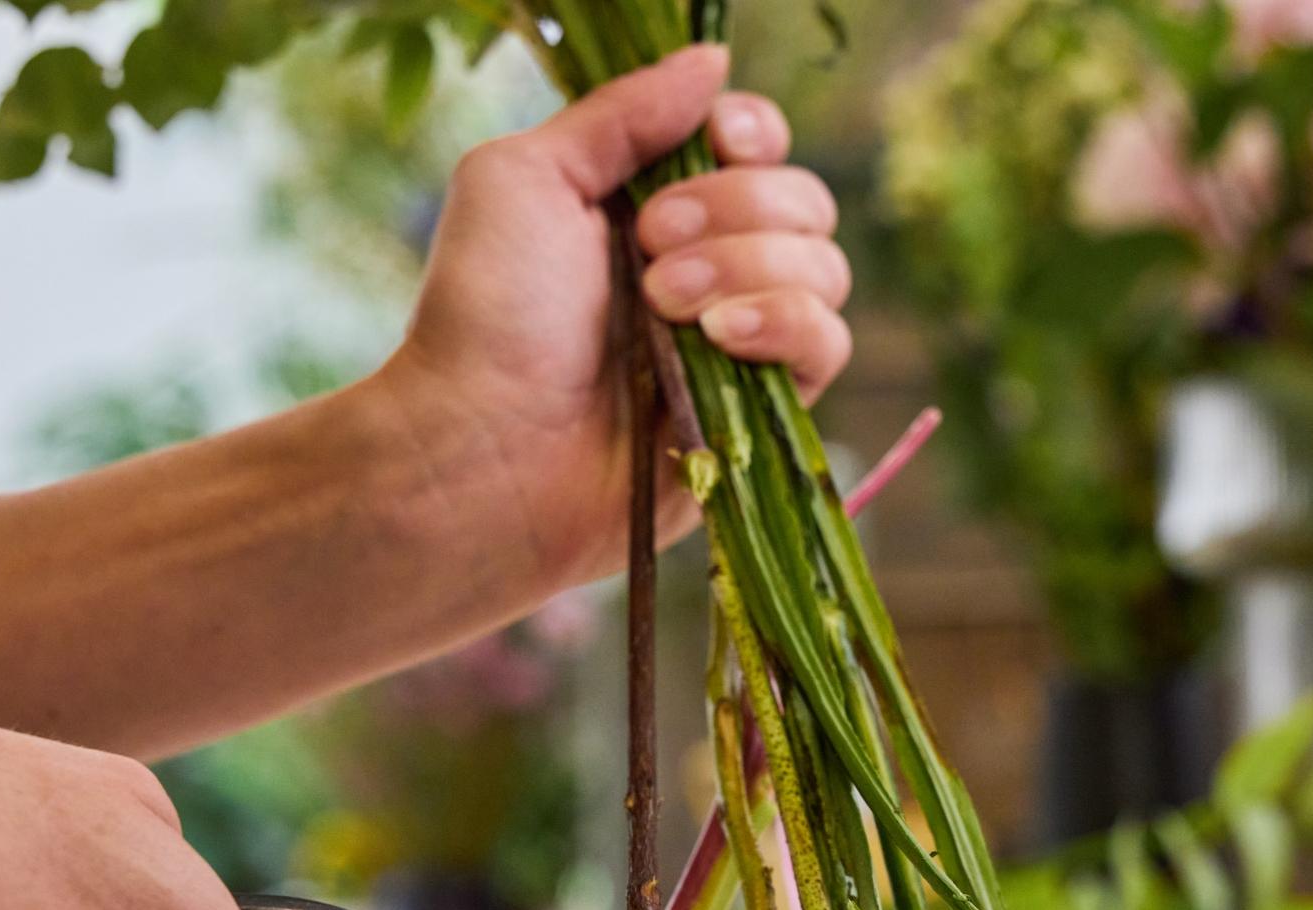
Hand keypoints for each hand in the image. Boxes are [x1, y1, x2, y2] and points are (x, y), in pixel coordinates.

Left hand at [379, 45, 850, 587]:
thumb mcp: (528, 177)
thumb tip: (714, 60)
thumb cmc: (485, 314)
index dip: (752, 134)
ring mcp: (739, 344)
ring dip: (750, 268)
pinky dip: (785, 325)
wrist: (484, 446)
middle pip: (803, 200)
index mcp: (656, 206)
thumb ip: (623, 114)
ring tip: (666, 304)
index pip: (757, 147)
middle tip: (650, 246)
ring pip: (824, 268)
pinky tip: (720, 340)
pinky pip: (828, 344)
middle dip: (737, 207)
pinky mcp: (761, 414)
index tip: (715, 141)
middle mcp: (710, 269)